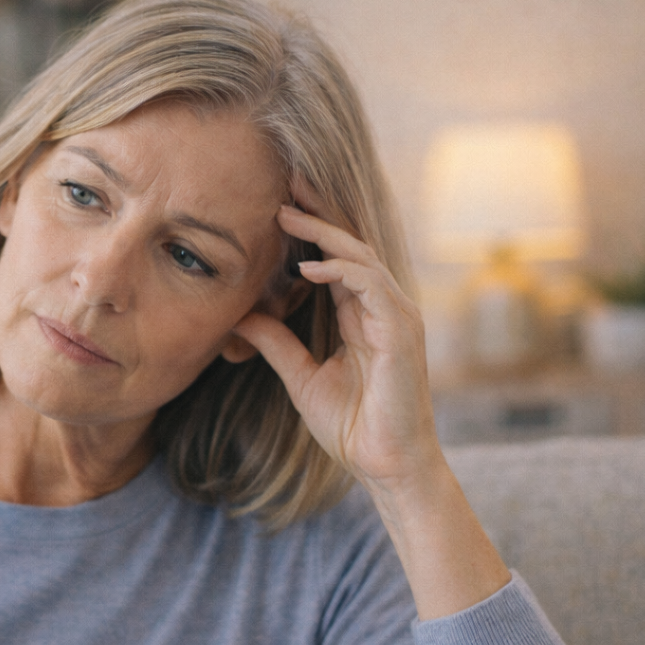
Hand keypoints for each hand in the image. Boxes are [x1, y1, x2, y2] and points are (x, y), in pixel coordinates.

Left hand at [235, 194, 509, 619]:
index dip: (309, 229)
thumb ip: (276, 343)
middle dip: (318, 211)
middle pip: (350, 245)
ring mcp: (395, 316)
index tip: (276, 204)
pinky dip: (341, 271)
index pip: (334, 259)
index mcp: (360, 315)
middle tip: (286, 180)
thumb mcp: (301, 377)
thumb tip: (242, 316)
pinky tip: (306, 267)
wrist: (385, 464)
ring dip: (324, 232)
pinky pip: (372, 285)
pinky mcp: (402, 330)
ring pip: (362, 256)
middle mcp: (381, 308)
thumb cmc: (352, 426)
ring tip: (285, 213)